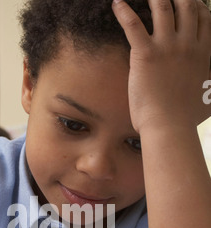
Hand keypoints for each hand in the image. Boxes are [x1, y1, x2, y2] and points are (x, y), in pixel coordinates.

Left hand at [112, 0, 210, 131]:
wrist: (170, 126)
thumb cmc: (186, 118)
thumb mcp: (210, 99)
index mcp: (202, 53)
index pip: (203, 18)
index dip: (196, 5)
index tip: (189, 2)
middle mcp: (187, 44)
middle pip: (185, 6)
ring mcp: (167, 47)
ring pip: (162, 7)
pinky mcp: (145, 54)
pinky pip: (133, 25)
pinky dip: (123, 11)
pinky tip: (116, 3)